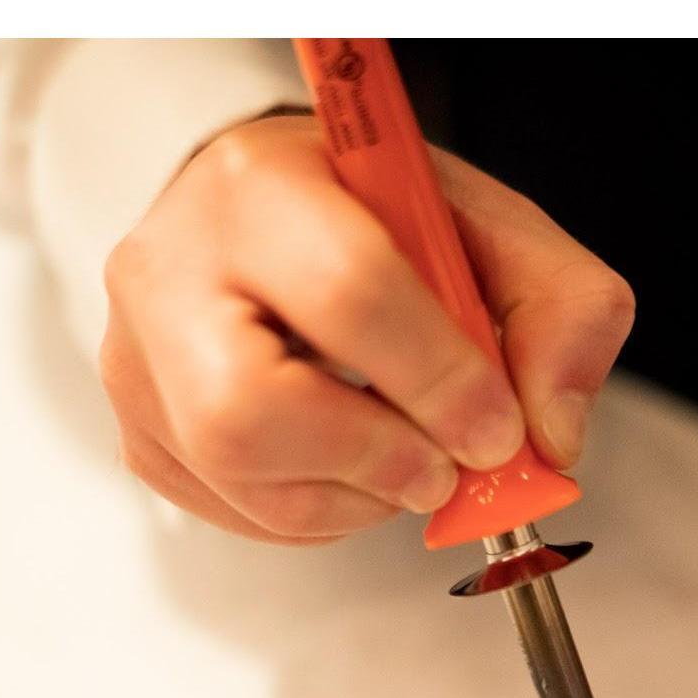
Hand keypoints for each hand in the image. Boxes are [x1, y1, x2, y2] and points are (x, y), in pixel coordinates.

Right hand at [98, 114, 633, 542]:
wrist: (281, 221)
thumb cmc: (385, 225)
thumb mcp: (498, 233)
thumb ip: (562, 314)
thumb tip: (548, 436)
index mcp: (262, 184)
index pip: (346, 292)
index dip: (438, 381)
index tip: (496, 428)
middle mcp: (170, 265)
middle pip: (247, 407)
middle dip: (376, 459)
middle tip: (444, 467)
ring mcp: (135, 355)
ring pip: (238, 475)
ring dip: (358, 497)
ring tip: (409, 458)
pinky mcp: (141, 430)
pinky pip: (235, 513)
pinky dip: (322, 513)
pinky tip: (357, 466)